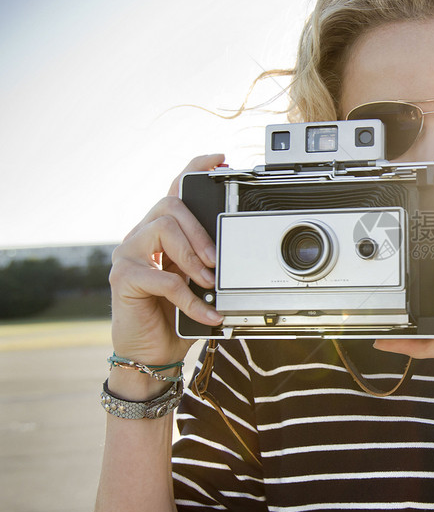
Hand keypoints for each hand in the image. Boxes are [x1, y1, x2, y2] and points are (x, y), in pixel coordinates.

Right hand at [108, 154, 224, 366]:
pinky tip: (207, 312)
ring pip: (164, 230)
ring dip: (193, 257)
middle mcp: (141, 235)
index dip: (195, 168)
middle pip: (171, 206)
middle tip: (217, 260)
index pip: (175, 190)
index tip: (219, 158)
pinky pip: (162, 278)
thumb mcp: (197, 281)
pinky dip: (190, 298)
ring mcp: (128, 254)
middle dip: (201, 231)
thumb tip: (233, 249)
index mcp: (161, 232)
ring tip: (209, 282)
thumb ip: (206, 259)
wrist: (152, 353)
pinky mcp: (123, 278)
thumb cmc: (175, 316)